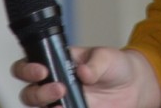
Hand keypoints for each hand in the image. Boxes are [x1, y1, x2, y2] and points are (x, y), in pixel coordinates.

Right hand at [12, 47, 160, 107]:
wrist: (133, 87)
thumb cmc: (115, 66)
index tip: (42, 71)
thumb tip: (83, 72)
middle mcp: (53, 84)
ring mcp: (61, 103)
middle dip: (40, 93)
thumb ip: (94, 64)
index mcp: (56, 64)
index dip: (27, 69)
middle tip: (61, 89)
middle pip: (29, 94)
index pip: (28, 66)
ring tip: (64, 106)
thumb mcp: (106, 57)